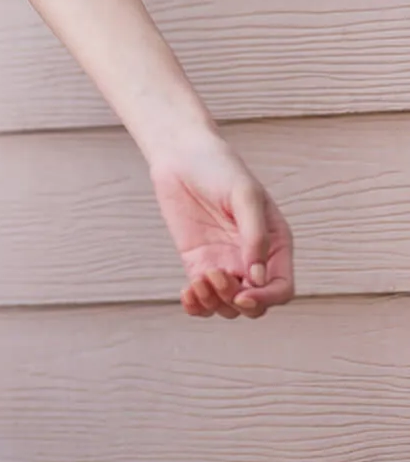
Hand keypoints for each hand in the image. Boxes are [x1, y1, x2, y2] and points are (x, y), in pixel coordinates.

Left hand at [149, 136, 295, 318]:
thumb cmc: (219, 168)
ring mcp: (225, 263)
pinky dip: (196, 305)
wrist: (181, 155)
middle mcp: (253, 259)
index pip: (281, 288)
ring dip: (215, 304)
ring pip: (228, 306)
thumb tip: (258, 279)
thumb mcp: (245, 196)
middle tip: (216, 277)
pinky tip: (187, 294)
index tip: (242, 293)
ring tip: (197, 282)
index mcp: (275, 244)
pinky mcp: (198, 263)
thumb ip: (256, 237)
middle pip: (256, 304)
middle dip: (238, 303)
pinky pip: (202, 297)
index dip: (266, 298)